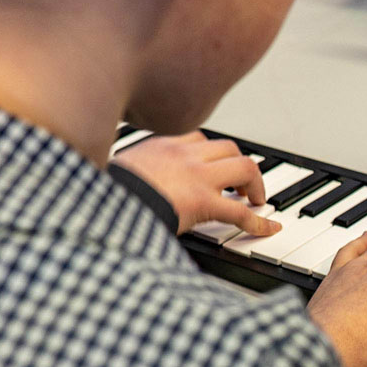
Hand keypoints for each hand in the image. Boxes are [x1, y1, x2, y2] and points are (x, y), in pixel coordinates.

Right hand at [112, 131, 279, 235]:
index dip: (214, 155)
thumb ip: (134, 171)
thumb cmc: (103, 194)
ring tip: (255, 201)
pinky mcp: (203, 202)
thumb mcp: (116, 170)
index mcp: (161, 145)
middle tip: (243, 186)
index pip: (198, 138)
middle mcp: (183, 155)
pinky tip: (269, 228)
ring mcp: (196, 177)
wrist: (97, 208)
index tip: (217, 167)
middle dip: (241, 166)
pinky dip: (260, 222)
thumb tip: (129, 182)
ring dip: (255, 184)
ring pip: (244, 167)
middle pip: (229, 148)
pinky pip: (242, 211)